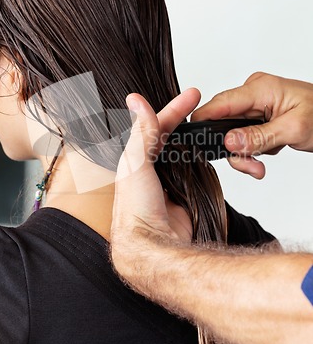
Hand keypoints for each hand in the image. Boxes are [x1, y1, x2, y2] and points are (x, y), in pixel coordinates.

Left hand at [111, 88, 200, 278]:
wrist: (154, 248)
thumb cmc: (136, 210)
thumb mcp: (136, 164)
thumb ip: (141, 132)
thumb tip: (135, 100)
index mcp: (135, 159)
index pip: (156, 125)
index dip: (174, 109)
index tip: (193, 94)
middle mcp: (150, 169)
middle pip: (170, 136)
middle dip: (184, 118)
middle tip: (201, 101)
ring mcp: (168, 182)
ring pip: (183, 152)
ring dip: (194, 138)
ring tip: (207, 124)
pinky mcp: (184, 196)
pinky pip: (195, 172)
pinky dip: (202, 160)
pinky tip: (208, 153)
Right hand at [191, 72, 312, 178]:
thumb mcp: (294, 130)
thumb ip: (259, 136)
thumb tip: (229, 141)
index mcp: (260, 88)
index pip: (221, 103)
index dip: (204, 120)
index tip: (196, 139)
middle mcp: (254, 94)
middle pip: (224, 122)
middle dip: (234, 148)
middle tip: (251, 167)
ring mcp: (256, 105)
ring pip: (232, 132)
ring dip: (244, 153)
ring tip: (259, 166)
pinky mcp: (259, 116)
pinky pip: (243, 134)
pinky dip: (252, 149)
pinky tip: (268, 152)